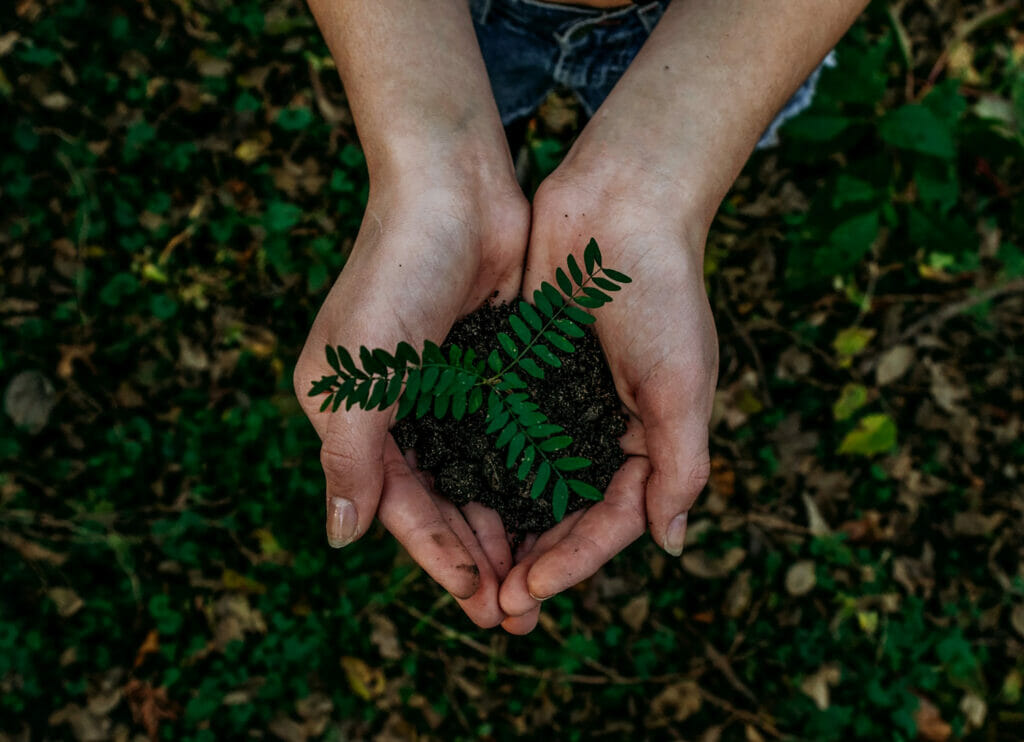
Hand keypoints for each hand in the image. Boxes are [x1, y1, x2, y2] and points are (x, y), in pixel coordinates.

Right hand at [294, 176, 528, 627]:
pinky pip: (507, 438)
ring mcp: (445, 390)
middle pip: (440, 502)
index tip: (479, 600)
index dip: (437, 556)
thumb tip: (341, 538)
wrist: (454, 188)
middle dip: (476, 556)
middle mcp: (397, 410)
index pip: (398, 505)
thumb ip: (350, 458)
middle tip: (516, 611)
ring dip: (504, 526)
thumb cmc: (396, 273)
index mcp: (353, 415)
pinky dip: (525, 477)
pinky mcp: (488, 369)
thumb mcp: (359, 373)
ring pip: (477, 478)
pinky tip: (553, 511)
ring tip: (539, 577)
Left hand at [498, 165, 718, 632]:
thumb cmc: (662, 292)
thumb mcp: (683, 384)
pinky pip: (498, 433)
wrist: (620, 204)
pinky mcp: (522, 372)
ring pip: (525, 483)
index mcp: (647, 440)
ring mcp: (559, 402)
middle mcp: (601, 429)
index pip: (610, 521)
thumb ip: (680, 466)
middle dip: (532, 561)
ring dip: (500, 527)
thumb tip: (671, 545)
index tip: (528, 592)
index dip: (572, 562)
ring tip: (468, 570)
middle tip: (493, 606)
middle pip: (564, 514)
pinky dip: (479, 468)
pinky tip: (448, 498)